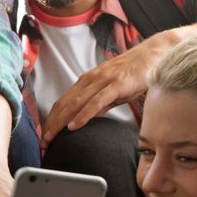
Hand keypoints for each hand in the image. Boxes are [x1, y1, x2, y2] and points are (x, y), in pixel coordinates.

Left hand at [41, 34, 170, 146]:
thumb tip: (88, 117)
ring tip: (51, 137)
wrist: (153, 56)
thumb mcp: (112, 91)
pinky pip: (96, 102)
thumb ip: (99, 103)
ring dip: (60, 122)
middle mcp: (90, 79)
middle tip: (43, 141)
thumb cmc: (134, 73)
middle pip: (64, 104)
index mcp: (87, 81)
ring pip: (75, 103)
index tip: (45, 135)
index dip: (51, 119)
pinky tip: (74, 125)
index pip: (63, 102)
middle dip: (51, 124)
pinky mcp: (116, 85)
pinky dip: (83, 115)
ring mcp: (102, 81)